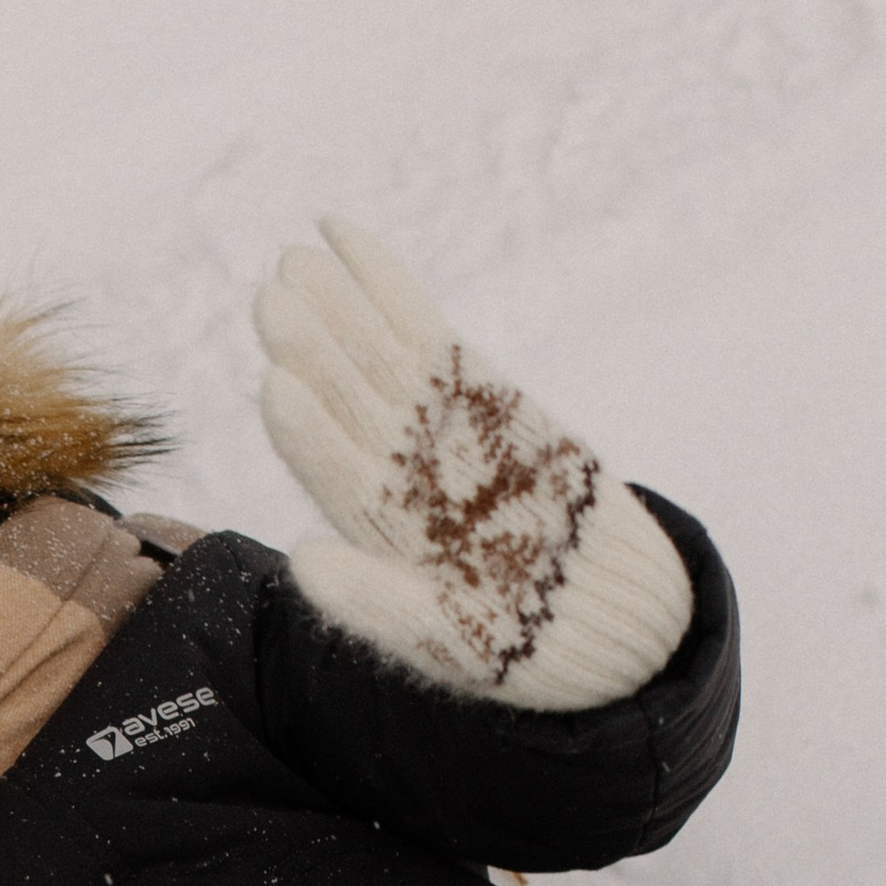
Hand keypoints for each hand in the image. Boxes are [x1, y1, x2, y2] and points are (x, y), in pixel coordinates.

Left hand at [253, 215, 691, 709]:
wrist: (610, 616)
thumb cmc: (526, 646)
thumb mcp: (453, 640)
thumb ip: (376, 603)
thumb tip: (301, 559)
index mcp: (381, 537)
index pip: (334, 474)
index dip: (307, 431)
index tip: (278, 384)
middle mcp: (396, 475)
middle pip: (348, 403)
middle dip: (314, 351)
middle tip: (275, 295)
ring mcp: (436, 429)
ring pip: (377, 356)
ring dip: (337, 307)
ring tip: (295, 258)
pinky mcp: (479, 395)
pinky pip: (425, 331)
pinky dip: (387, 286)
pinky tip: (346, 239)